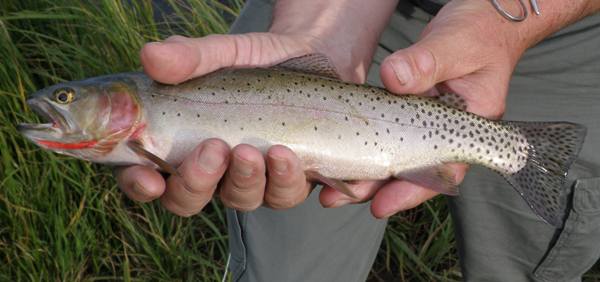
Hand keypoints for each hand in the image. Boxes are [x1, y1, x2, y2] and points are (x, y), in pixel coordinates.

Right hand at [116, 0, 398, 215]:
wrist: (309, 55)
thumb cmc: (255, 62)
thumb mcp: (224, 52)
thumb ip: (190, 57)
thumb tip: (151, 56)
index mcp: (186, 148)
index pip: (152, 177)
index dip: (143, 185)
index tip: (151, 178)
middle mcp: (219, 173)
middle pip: (195, 199)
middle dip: (202, 181)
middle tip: (218, 148)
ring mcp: (261, 180)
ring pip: (252, 200)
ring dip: (258, 181)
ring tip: (274, 151)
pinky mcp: (303, 176)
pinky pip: (312, 196)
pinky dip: (326, 197)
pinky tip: (330, 192)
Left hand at [319, 0, 528, 216]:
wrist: (484, 14)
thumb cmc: (480, 30)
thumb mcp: (456, 44)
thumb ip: (427, 62)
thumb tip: (393, 80)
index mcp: (470, 123)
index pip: (442, 169)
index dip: (411, 191)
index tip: (380, 205)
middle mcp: (447, 129)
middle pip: (410, 170)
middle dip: (374, 188)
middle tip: (335, 198)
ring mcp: (426, 119)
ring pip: (394, 154)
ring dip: (363, 170)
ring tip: (328, 186)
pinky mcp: (408, 106)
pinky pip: (384, 130)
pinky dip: (362, 142)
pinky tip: (337, 153)